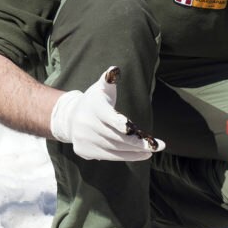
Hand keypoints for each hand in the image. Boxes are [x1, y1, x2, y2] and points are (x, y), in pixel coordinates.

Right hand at [50, 67, 164, 160]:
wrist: (70, 117)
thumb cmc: (94, 101)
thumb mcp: (100, 88)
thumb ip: (109, 79)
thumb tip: (114, 70)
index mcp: (93, 107)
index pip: (110, 117)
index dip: (123, 125)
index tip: (136, 130)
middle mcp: (86, 125)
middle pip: (117, 137)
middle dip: (139, 143)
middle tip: (158, 146)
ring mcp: (84, 139)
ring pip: (114, 149)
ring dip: (135, 152)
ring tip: (151, 151)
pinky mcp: (84, 151)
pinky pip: (109, 156)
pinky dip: (125, 156)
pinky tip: (140, 154)